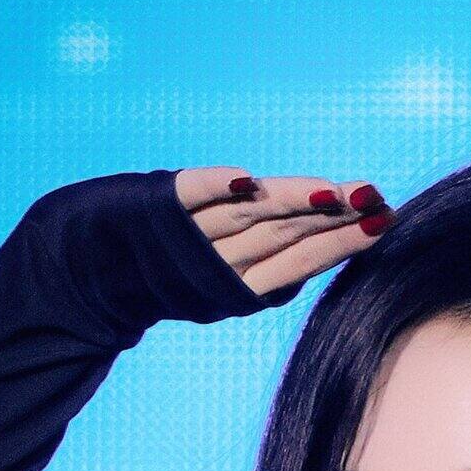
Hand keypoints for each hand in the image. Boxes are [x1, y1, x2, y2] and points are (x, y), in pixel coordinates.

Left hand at [173, 167, 396, 306]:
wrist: (87, 274)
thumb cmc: (166, 272)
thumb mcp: (221, 280)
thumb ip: (270, 260)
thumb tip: (331, 233)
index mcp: (237, 290)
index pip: (300, 257)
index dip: (343, 242)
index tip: (383, 220)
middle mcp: (216, 268)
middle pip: (284, 235)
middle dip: (334, 219)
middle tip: (378, 201)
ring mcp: (187, 238)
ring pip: (250, 216)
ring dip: (294, 203)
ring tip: (338, 192)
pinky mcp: (155, 206)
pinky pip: (189, 197)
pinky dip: (217, 189)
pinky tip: (247, 180)